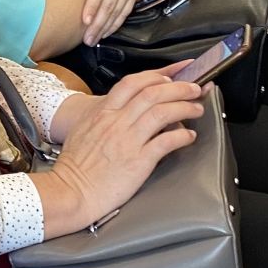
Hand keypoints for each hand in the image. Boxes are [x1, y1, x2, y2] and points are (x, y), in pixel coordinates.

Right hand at [36, 71, 204, 234]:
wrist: (71, 191)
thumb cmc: (76, 166)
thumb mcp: (83, 130)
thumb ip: (103, 117)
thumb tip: (123, 112)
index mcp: (103, 113)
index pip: (133, 83)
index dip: (156, 76)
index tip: (170, 77)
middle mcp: (117, 122)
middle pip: (154, 93)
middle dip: (179, 87)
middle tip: (193, 89)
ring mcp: (128, 140)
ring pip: (163, 112)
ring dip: (185, 107)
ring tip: (196, 108)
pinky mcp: (139, 161)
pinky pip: (166, 142)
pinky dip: (182, 136)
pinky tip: (189, 137)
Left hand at [41, 0, 139, 42]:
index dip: (93, 5)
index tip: (85, 20)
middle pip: (110, 3)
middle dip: (99, 23)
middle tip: (87, 39)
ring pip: (119, 10)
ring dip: (107, 27)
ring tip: (94, 39)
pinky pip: (126, 11)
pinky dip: (116, 24)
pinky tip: (106, 33)